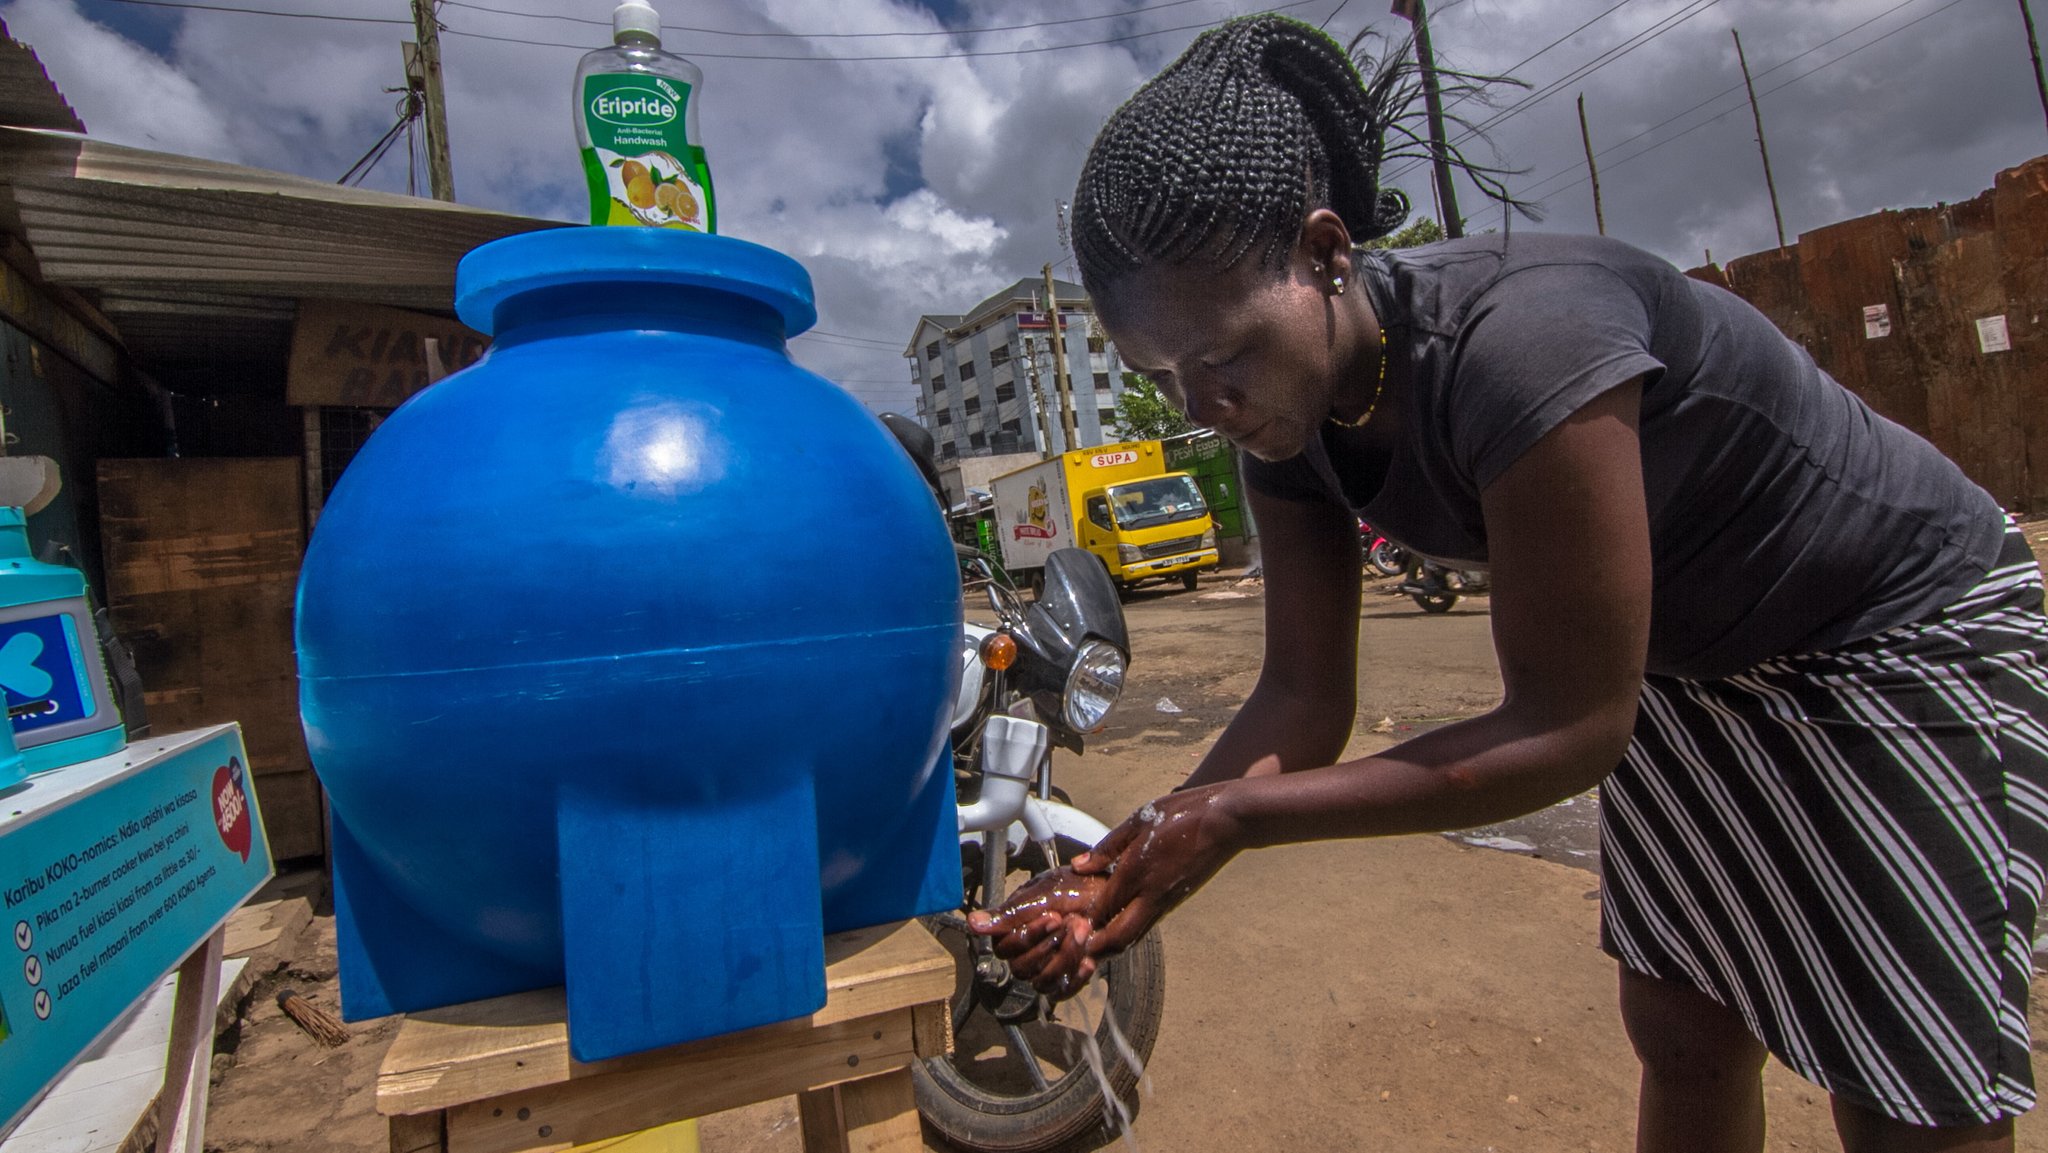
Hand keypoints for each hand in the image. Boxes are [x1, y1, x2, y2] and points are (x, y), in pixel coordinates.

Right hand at [966, 865, 1109, 1000]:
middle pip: (1020, 968)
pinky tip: (1088, 960)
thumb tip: (972, 923)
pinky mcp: (1065, 979)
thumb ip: (1010, 913)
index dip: (1027, 937)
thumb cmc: (1077, 888)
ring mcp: (1045, 967)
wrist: (1111, 896)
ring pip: (1041, 982)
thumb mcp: (1044, 894)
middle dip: (1049, 947)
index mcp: (1013, 930)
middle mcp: (1025, 952)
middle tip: (1073, 922)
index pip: (1003, 949)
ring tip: (1085, 932)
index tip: (1052, 916)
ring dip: (1065, 958)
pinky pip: (1061, 993)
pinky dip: (1075, 979)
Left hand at [969, 785, 1239, 998]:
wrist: (1226, 822)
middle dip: (1096, 950)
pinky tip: (1118, 922)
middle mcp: (1151, 896)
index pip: (1102, 911)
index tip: (1063, 929)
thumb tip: (1080, 866)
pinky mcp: (1177, 900)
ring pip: (1135, 936)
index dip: (1082, 924)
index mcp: (1137, 874)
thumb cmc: (1181, 815)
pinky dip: (1129, 930)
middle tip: (1076, 950)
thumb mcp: (1137, 822)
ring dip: (1112, 944)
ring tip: (1092, 943)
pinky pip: (1148, 923)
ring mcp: (1167, 902)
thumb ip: (1107, 847)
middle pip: (1119, 938)